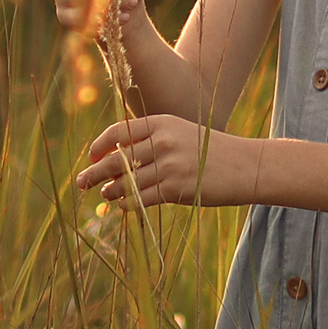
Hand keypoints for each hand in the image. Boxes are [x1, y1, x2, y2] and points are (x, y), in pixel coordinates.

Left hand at [73, 114, 260, 209]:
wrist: (245, 166)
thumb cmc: (210, 151)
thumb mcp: (180, 133)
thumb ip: (151, 140)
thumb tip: (115, 158)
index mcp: (161, 123)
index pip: (118, 132)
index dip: (99, 146)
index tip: (91, 156)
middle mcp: (163, 142)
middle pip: (117, 160)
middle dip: (94, 172)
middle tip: (82, 182)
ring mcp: (169, 166)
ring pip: (126, 183)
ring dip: (110, 191)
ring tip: (104, 195)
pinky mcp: (176, 189)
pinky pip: (141, 199)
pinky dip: (127, 204)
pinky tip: (122, 205)